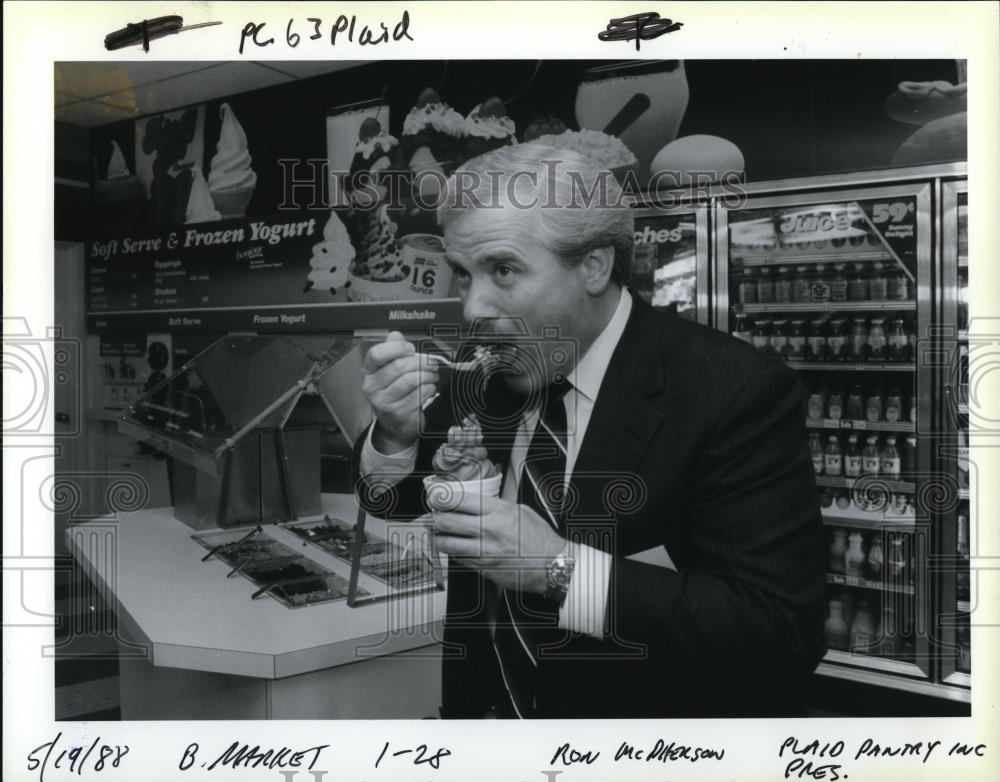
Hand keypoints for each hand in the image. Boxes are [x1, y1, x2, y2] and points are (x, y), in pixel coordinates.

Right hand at [362, 331, 438, 452]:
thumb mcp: (390, 369)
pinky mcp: (398, 413)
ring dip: (428, 375)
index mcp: (368, 372)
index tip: (410, 349)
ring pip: (411, 380)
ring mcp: (384, 402)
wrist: (395, 424)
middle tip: (431, 363)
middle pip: (399, 366)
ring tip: (432, 375)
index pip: (376, 354)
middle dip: (421, 362)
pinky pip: (419, 395)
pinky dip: (429, 389)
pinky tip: (429, 388)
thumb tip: (396, 335)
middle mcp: (372, 387)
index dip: (397, 348)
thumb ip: (393, 350)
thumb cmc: (395, 392)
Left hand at [428, 491, 565, 592]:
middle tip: (431, 516)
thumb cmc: (540, 539)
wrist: (553, 565)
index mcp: (498, 511)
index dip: (441, 498)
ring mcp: (484, 551)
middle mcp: (488, 530)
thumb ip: (497, 507)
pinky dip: (451, 553)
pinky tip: (452, 548)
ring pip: (447, 543)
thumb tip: (477, 503)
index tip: (435, 498)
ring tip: (435, 533)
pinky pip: (458, 559)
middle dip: (434, 518)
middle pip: (447, 521)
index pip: (459, 501)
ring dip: (436, 537)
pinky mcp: (483, 568)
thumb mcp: (520, 511)